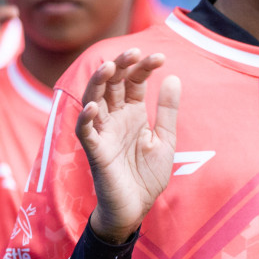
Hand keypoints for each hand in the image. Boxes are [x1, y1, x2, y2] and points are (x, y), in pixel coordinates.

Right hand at [77, 49, 180, 243]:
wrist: (137, 207)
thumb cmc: (148, 174)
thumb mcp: (165, 139)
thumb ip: (168, 110)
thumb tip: (174, 77)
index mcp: (133, 114)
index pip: (134, 82)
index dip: (143, 67)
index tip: (160, 57)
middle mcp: (115, 118)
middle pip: (113, 85)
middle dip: (121, 66)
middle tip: (134, 51)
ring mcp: (103, 133)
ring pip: (94, 100)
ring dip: (99, 83)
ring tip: (110, 67)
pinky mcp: (95, 151)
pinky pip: (85, 131)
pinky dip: (86, 118)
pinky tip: (95, 106)